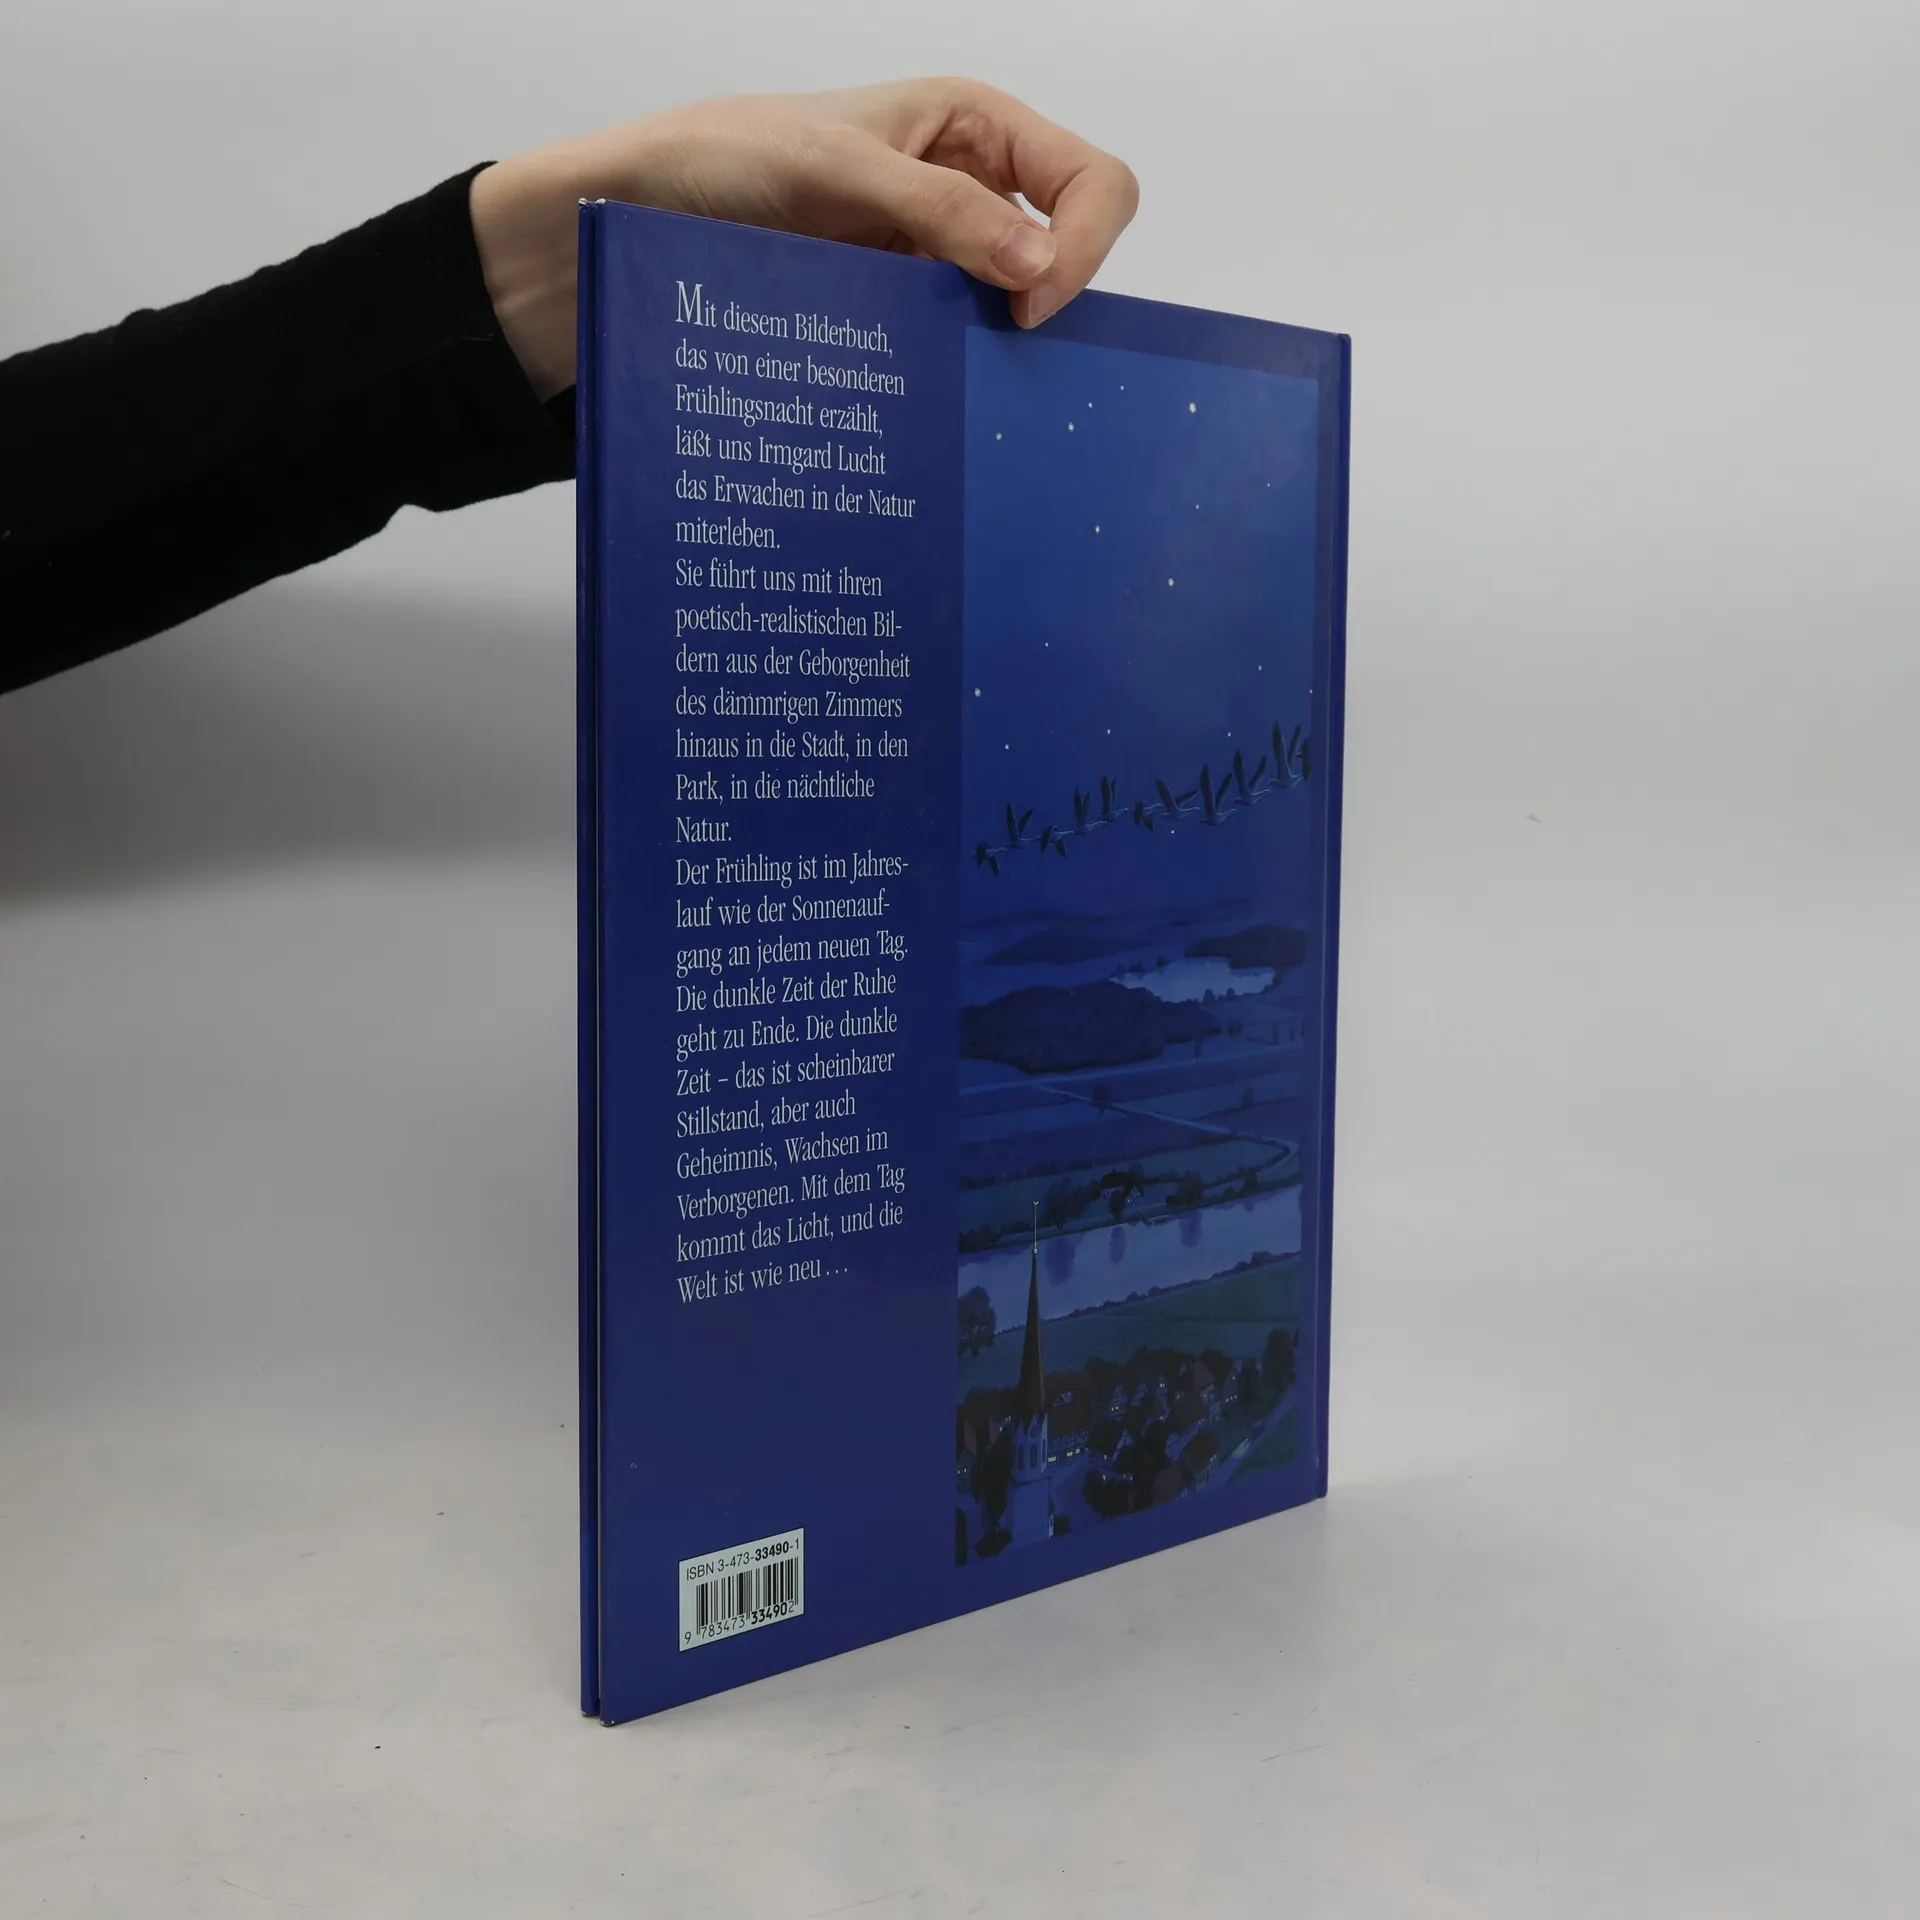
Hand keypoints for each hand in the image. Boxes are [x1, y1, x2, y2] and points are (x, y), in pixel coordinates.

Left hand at [470, 79, 1139, 400]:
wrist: (637, 218)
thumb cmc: (727, 158)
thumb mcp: (839, 167)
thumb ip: (942, 210)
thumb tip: (1039, 263)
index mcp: (972, 126)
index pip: (1090, 180)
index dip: (1084, 243)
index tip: (1028, 304)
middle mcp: (967, 190)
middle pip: (1067, 249)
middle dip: (1053, 300)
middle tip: (1005, 351)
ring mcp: (934, 260)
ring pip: (1012, 311)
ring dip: (999, 349)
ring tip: (966, 389)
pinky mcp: (897, 314)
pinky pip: (953, 349)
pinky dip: (954, 374)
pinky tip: (931, 401)